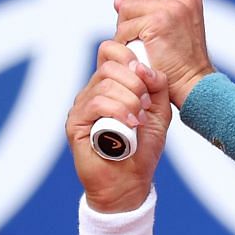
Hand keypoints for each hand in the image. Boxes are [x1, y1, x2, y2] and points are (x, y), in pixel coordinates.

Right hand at [67, 41, 170, 210]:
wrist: (129, 182)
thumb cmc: (142, 149)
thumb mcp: (159, 113)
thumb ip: (157, 86)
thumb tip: (144, 67)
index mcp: (111, 85)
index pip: (110, 51)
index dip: (128, 56)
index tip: (145, 78)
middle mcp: (93, 91)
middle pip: (110, 65)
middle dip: (135, 83)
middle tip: (146, 105)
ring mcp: (82, 106)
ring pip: (105, 84)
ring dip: (130, 100)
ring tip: (139, 121)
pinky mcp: (76, 123)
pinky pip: (95, 103)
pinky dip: (118, 111)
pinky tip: (131, 124)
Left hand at [114, 0, 215, 104]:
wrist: (194, 84)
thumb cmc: (183, 61)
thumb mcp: (177, 25)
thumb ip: (153, 6)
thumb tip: (118, 0)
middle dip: (130, 2)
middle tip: (136, 24)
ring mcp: (169, 8)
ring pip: (127, 4)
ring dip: (125, 25)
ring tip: (137, 41)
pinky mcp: (156, 24)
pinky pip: (125, 25)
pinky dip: (125, 40)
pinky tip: (136, 51)